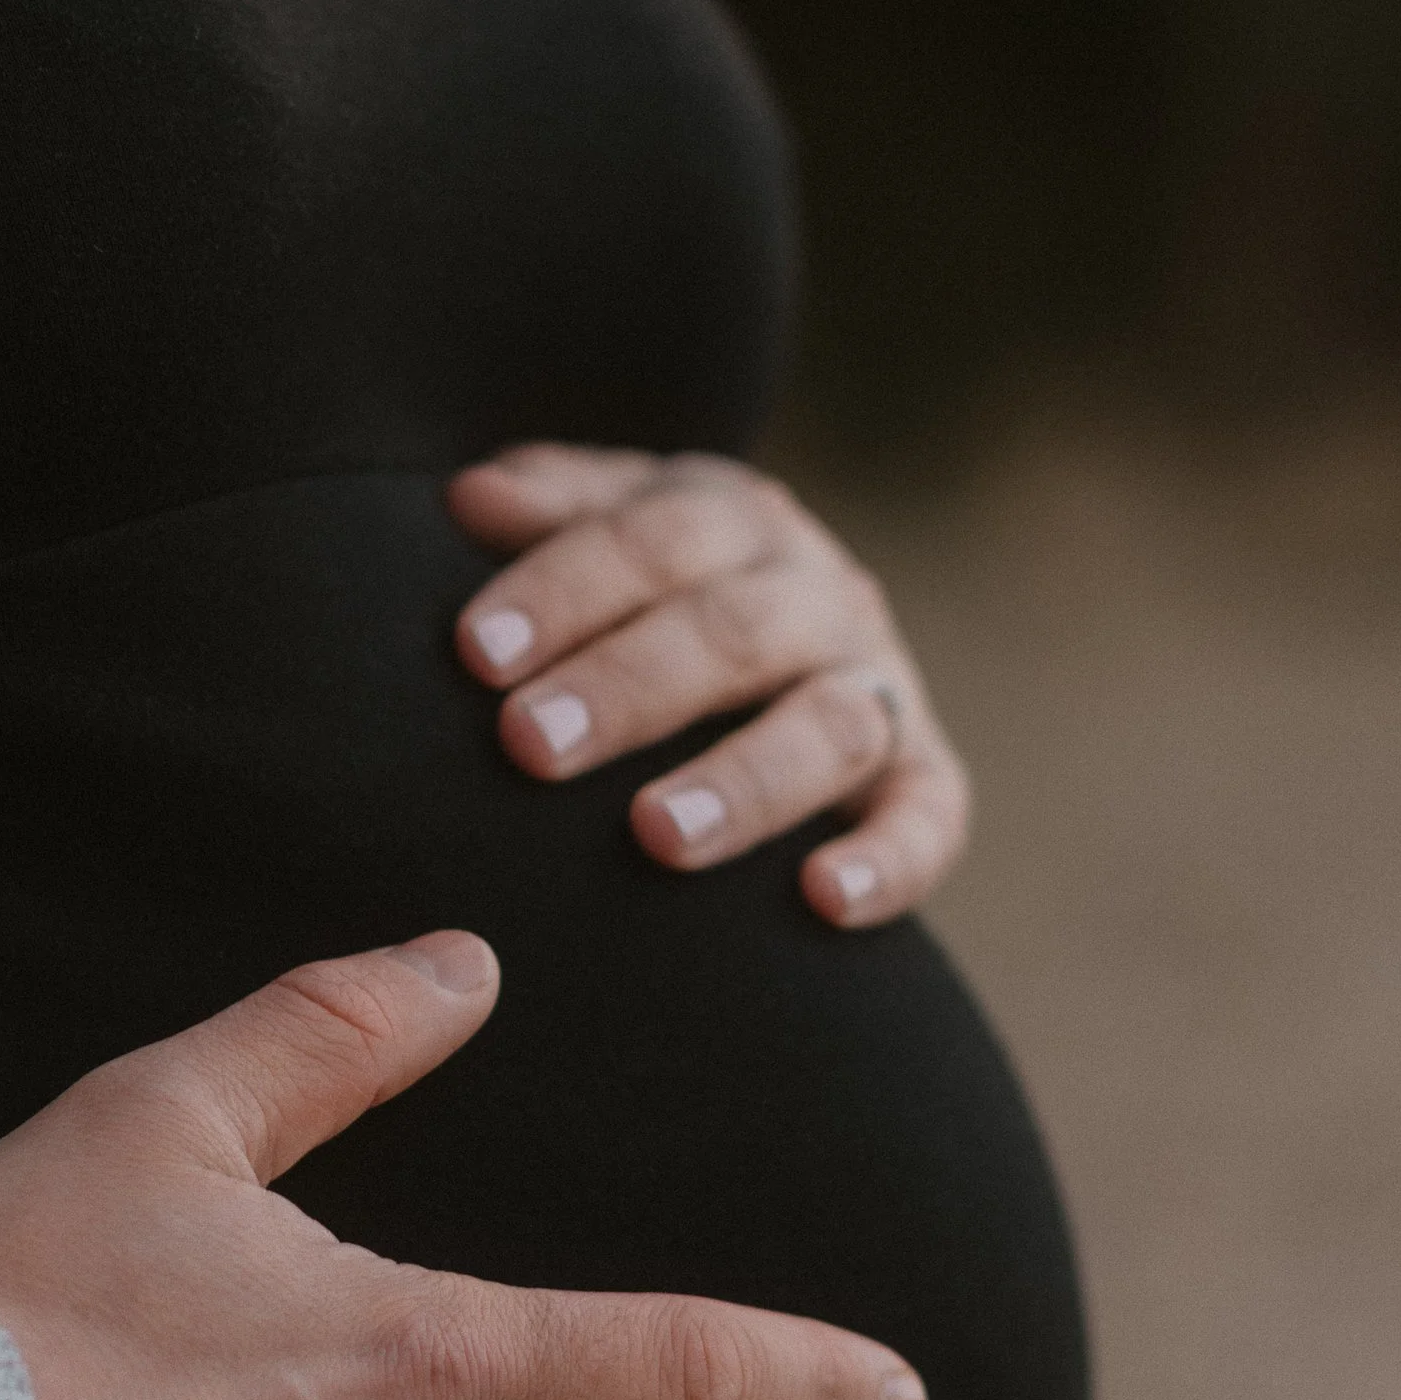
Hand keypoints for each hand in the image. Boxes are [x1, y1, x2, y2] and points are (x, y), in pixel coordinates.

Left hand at [449, 445, 971, 927]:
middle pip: (733, 630)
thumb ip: (551, 509)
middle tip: (530, 744)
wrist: (793, 633)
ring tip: (658, 836)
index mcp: (736, 519)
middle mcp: (822, 593)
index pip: (652, 540)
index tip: (478, 652)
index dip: (564, 590)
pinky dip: (889, 860)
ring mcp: (881, 683)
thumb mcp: (612, 523)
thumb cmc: (662, 586)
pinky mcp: (925, 773)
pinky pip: (928, 816)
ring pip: (831, 724)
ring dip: (744, 781)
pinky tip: (822, 900)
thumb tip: (472, 500)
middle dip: (629, 686)